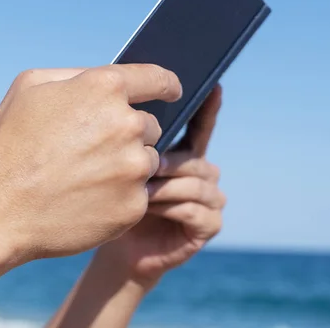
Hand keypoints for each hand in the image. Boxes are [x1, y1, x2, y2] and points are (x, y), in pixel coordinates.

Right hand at [0, 65, 181, 263]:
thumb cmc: (10, 141)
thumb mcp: (32, 85)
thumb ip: (79, 74)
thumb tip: (110, 77)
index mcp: (105, 87)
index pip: (158, 78)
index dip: (167, 84)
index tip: (174, 91)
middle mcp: (127, 124)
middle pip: (150, 124)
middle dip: (129, 132)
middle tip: (93, 147)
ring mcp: (133, 167)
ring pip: (147, 159)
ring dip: (127, 164)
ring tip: (87, 175)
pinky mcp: (133, 204)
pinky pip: (139, 193)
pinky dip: (120, 196)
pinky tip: (89, 197)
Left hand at [96, 85, 224, 288]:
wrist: (116, 244)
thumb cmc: (115, 196)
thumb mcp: (123, 162)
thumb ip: (133, 137)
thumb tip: (130, 106)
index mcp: (187, 152)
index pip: (200, 124)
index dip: (208, 106)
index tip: (214, 86)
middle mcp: (205, 171)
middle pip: (193, 155)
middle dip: (166, 159)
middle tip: (145, 162)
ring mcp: (211, 198)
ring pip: (193, 181)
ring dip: (162, 185)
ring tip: (139, 188)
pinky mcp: (209, 224)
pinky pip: (192, 208)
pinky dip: (167, 207)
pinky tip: (147, 208)